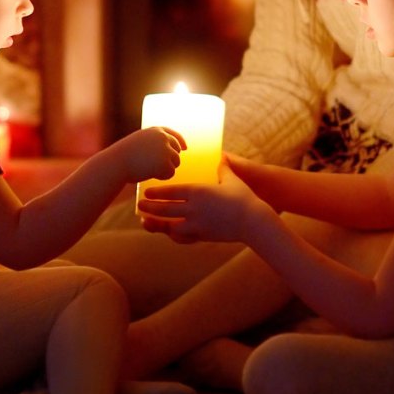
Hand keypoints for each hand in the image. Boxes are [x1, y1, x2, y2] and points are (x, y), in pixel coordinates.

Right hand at [109, 126, 185, 183]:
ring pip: (175, 163)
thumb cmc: (123, 155)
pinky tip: (149, 174)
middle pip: (177, 151)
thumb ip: (153, 143)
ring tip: (148, 169)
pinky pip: (170, 173)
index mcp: (156, 131)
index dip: (180, 141)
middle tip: (155, 166)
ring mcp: (166, 150)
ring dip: (165, 168)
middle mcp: (163, 138)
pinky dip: (162, 176)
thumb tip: (166, 149)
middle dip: (170, 159)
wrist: (116, 163)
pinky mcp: (166, 163)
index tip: (185, 148)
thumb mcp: (138, 142)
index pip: (173, 134)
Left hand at [136, 165, 263, 244]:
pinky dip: (174, 235)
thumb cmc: (244, 197)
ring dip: (158, 224)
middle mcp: (194, 209)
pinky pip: (184, 237)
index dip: (157, 192)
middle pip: (166, 209)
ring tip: (147, 222)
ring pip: (171, 226)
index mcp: (198, 192)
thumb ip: (222, 168)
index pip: (171, 192)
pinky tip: (169, 233)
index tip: (146, 192)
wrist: (254, 221)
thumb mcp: (231, 179)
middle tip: (139, 205)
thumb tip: (220, 157)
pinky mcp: (204, 236)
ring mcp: (198, 224)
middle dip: (151, 208)